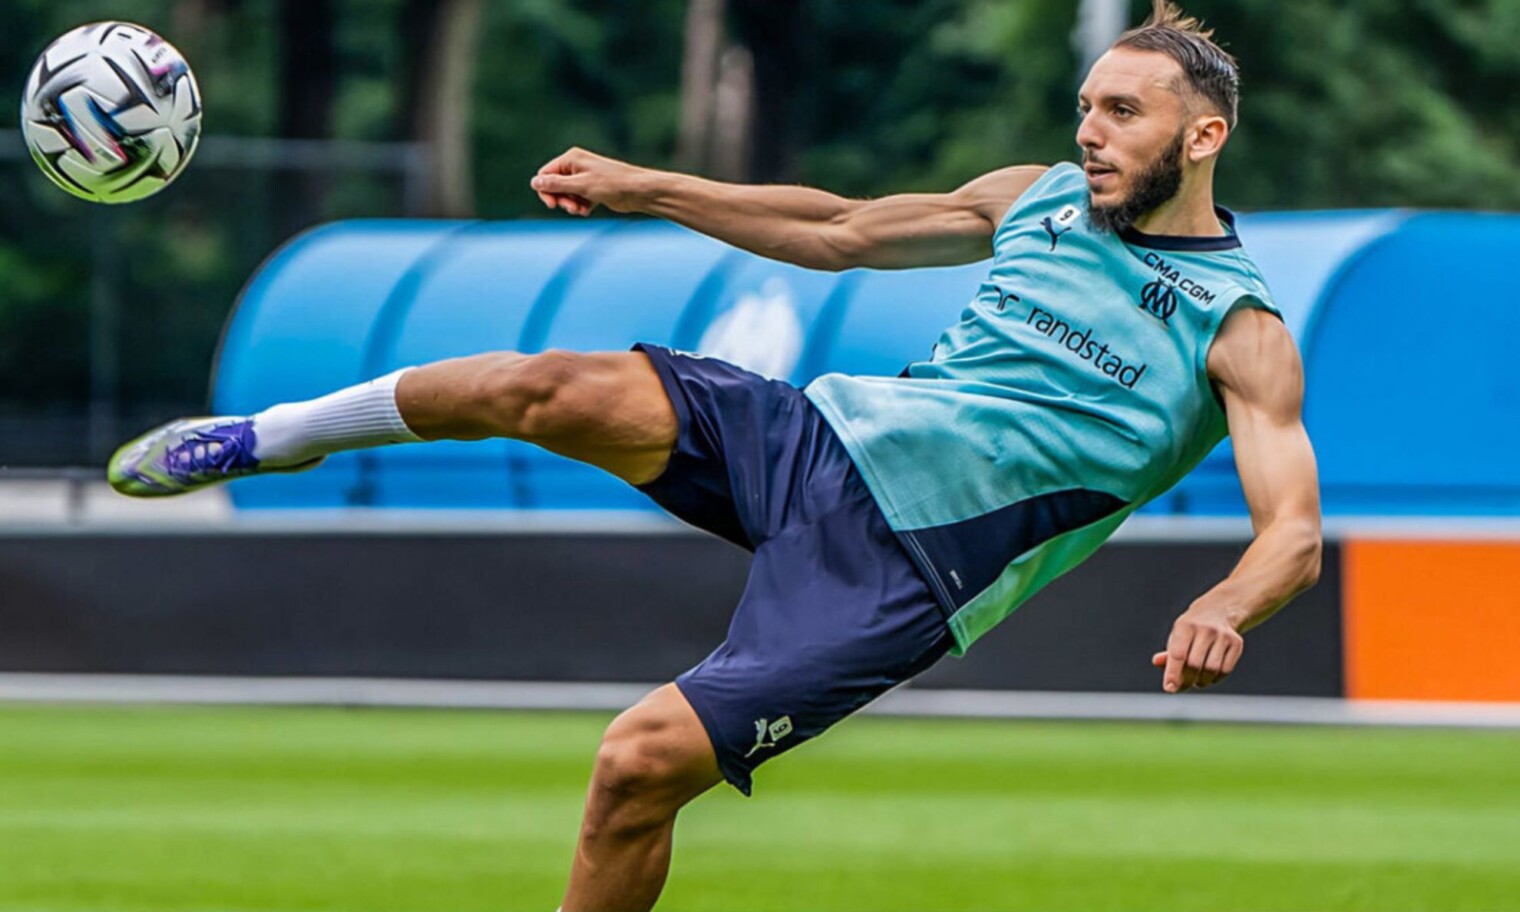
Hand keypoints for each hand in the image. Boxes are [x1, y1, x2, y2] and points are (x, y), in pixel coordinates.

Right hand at [529, 147, 645, 215]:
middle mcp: (576, 166)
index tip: (553, 205)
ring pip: (566, 194)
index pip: (545, 174)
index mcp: (571, 158)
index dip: (546, 191)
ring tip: (581, 210)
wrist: (638, 191)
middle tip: (571, 208)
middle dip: (560, 199)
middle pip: (555, 185)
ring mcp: (584, 177)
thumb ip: (556, 185)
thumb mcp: (581, 186)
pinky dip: (580, 206)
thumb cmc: (612, 184)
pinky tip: (588, 210)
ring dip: (571, 205)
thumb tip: (534, 182)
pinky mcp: (592, 189)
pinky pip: (578, 199)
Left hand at [1151, 603, 1244, 693]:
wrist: (1218, 611)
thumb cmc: (1191, 631)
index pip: (1178, 654)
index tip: (1169, 688)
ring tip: (1196, 680)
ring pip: (1211, 670)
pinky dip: (1215, 679)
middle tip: (1182, 685)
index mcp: (1185, 626)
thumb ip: (1168, 654)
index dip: (1173, 673)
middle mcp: (1206, 629)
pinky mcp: (1236, 643)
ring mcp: (1223, 635)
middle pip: (1194, 664)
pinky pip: (1225, 670)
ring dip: (1201, 681)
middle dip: (1187, 680)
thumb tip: (1157, 662)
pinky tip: (1209, 675)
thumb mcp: (1177, 637)